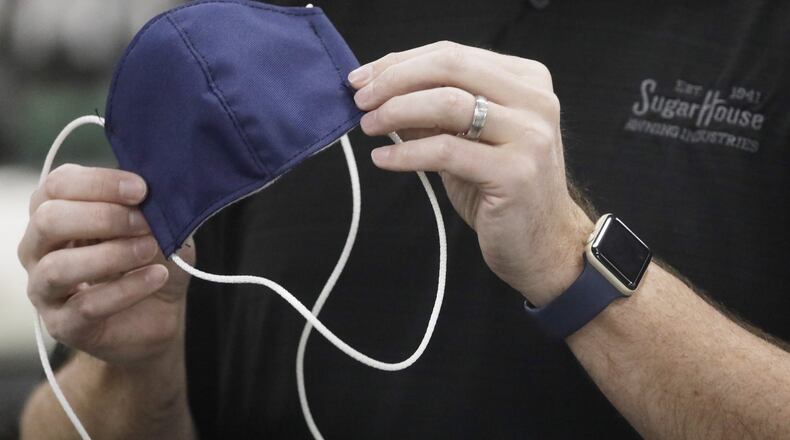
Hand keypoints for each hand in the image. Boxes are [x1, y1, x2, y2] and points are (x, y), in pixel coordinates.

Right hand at [17, 164, 194, 365]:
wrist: (160, 314)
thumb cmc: (149, 260)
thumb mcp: (158, 226)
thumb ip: (150, 207)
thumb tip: (157, 193)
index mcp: (57, 211)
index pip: (59, 184)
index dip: (100, 183)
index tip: (141, 190)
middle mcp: (39, 247)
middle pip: (48, 219)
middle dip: (104, 217)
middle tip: (144, 222)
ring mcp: (44, 288)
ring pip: (58, 266)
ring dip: (112, 254)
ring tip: (150, 249)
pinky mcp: (61, 324)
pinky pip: (85, 306)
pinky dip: (127, 289)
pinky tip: (157, 276)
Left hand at [350, 41, 592, 305]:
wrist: (544, 245)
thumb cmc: (503, 191)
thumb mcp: (468, 140)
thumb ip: (434, 112)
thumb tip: (380, 92)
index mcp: (526, 81)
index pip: (452, 54)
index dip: (400, 61)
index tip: (363, 77)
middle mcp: (534, 101)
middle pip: (450, 67)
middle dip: (394, 79)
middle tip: (361, 99)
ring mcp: (529, 135)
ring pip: (448, 103)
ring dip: (397, 111)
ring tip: (369, 126)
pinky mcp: (515, 172)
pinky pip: (446, 150)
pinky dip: (406, 153)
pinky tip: (383, 159)